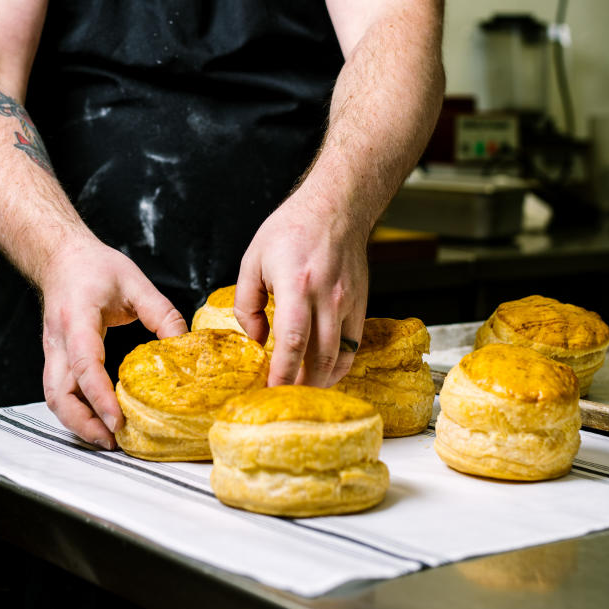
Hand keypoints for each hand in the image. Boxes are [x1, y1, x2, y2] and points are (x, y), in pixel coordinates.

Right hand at [39, 235, 186, 447]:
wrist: (62, 257)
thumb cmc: (95, 267)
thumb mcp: (135, 282)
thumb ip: (161, 312)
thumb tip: (184, 345)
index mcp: (78, 318)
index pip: (85, 364)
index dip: (99, 396)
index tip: (117, 420)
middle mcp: (59, 340)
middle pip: (59, 393)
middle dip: (83, 423)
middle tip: (113, 440)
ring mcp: (53, 351)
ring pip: (54, 398)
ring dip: (76, 422)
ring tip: (107, 438)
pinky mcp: (55, 358)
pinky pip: (58, 391)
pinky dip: (75, 410)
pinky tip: (97, 419)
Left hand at [234, 184, 368, 387]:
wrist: (335, 209)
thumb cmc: (291, 230)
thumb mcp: (253, 260)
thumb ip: (248, 304)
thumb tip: (257, 341)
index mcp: (296, 285)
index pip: (292, 341)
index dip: (282, 372)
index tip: (270, 391)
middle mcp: (326, 297)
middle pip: (320, 357)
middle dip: (301, 385)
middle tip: (283, 399)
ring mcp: (348, 302)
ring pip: (340, 357)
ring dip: (321, 380)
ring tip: (302, 389)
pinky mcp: (361, 305)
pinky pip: (354, 346)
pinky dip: (340, 365)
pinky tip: (323, 371)